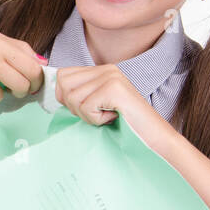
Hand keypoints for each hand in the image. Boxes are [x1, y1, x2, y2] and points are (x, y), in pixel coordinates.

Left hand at [53, 64, 174, 149]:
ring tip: (107, 116)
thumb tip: (54, 94)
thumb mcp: (99, 106)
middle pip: (63, 84)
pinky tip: (113, 118)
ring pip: (73, 97)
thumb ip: (80, 95)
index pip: (63, 75)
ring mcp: (111, 77)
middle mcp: (106, 69)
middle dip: (74, 106)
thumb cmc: (125, 128)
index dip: (66, 96)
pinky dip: (95, 119)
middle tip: (97, 114)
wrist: (155, 140)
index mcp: (102, 71)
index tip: (85, 110)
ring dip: (87, 115)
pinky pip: (86, 106)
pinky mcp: (114, 89)